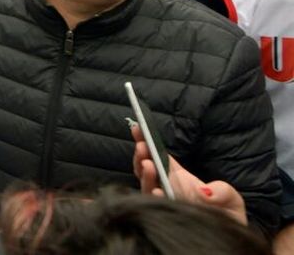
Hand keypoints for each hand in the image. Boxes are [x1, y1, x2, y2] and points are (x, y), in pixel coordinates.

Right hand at [131, 124, 246, 225]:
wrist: (228, 241)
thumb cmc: (227, 218)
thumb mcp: (230, 199)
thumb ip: (222, 191)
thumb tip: (203, 190)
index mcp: (178, 178)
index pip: (159, 156)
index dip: (148, 141)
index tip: (139, 127)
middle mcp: (167, 188)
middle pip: (147, 169)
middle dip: (142, 155)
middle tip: (142, 146)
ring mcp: (165, 203)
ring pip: (147, 187)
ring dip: (145, 175)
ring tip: (148, 164)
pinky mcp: (165, 217)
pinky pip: (154, 207)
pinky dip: (153, 198)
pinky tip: (158, 192)